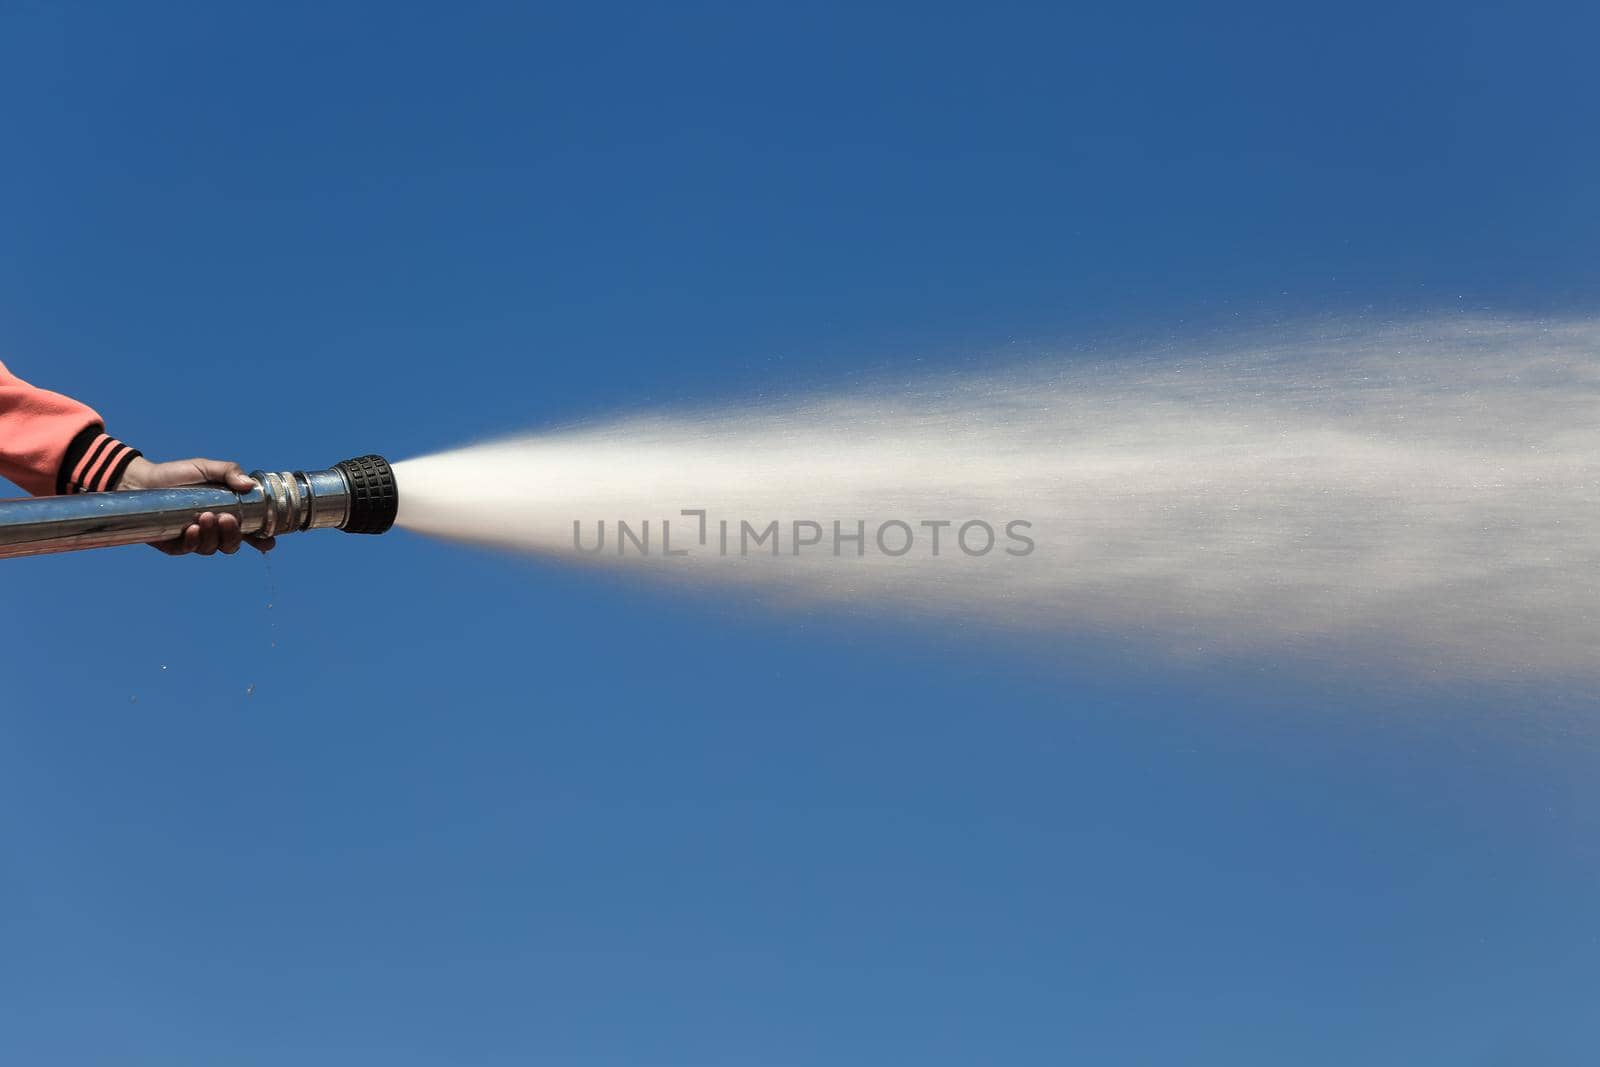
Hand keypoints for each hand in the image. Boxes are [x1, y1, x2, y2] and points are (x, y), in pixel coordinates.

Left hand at [115, 456, 276, 555]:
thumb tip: (249, 485)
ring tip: (205, 517)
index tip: (268, 541)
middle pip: (233, 544)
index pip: (250, 531)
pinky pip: (190, 550)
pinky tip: (191, 529)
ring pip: (214, 548)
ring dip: (213, 535)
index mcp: (228, 513)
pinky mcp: (176, 545)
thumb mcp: (206, 467)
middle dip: (234, 535)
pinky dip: (193, 541)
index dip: (262, 539)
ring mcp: (196, 539)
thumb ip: (229, 472)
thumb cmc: (176, 474)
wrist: (141, 481)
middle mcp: (214, 530)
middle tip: (227, 519)